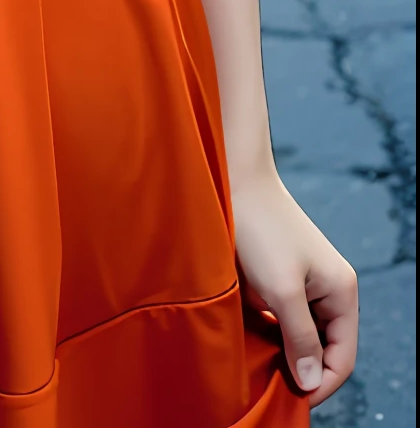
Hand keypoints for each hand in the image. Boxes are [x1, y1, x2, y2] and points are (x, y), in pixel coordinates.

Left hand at [232, 167, 357, 404]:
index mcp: (342, 293)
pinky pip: (285, 317)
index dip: (319, 383)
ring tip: (260, 362)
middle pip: (324, 348)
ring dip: (284, 350)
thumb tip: (310, 381)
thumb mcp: (281, 290)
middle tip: (271, 383)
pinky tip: (252, 337)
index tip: (290, 398)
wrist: (235, 179)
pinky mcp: (284, 277)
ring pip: (302, 334)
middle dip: (302, 368)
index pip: (342, 358)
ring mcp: (307, 283)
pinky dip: (271, 331)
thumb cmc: (260, 230)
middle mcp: (330, 290)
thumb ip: (299, 337)